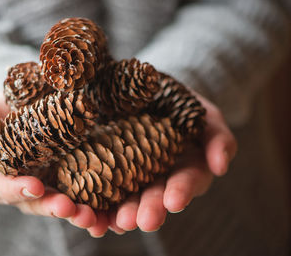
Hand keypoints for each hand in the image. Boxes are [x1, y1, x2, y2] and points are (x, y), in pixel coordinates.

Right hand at [0, 94, 97, 229]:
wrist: (36, 98)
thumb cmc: (7, 107)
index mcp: (0, 173)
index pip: (1, 189)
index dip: (16, 191)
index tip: (34, 186)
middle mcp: (27, 185)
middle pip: (37, 204)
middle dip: (53, 207)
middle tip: (70, 208)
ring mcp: (53, 183)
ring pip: (63, 205)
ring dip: (78, 214)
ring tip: (92, 216)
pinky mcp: (76, 178)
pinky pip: (87, 195)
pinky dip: (99, 207)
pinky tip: (112, 212)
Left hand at [92, 93, 237, 235]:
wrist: (150, 92)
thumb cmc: (182, 105)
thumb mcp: (206, 115)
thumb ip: (218, 138)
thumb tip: (221, 166)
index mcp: (185, 167)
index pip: (186, 181)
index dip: (181, 191)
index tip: (174, 201)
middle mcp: (160, 177)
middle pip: (155, 196)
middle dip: (150, 209)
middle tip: (144, 221)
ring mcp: (134, 175)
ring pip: (129, 197)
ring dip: (124, 212)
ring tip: (119, 222)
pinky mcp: (110, 169)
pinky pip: (104, 188)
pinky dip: (99, 204)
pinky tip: (93, 215)